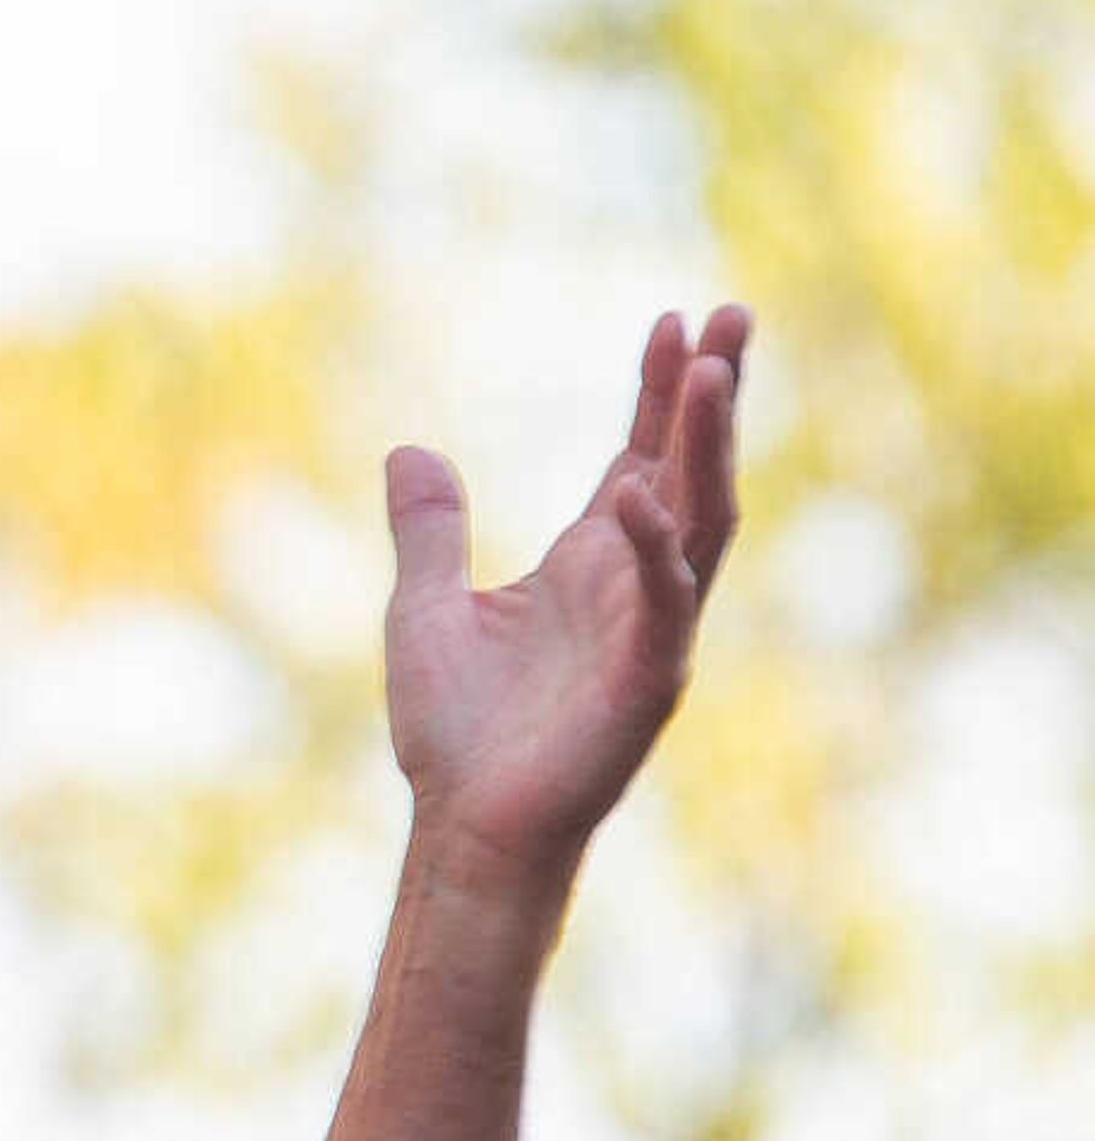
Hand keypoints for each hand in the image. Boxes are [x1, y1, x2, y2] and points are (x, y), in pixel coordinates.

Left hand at [381, 306, 747, 889]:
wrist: (464, 827)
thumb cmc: (456, 731)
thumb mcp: (422, 610)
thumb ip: (425, 532)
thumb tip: (407, 449)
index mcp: (591, 562)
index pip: (640, 455)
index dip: (656, 391)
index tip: (671, 318)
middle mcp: (634, 584)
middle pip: (692, 469)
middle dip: (713, 394)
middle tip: (733, 314)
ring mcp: (651, 629)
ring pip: (701, 520)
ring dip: (708, 447)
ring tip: (712, 370)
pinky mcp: (648, 680)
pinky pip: (665, 601)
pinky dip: (656, 547)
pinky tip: (639, 493)